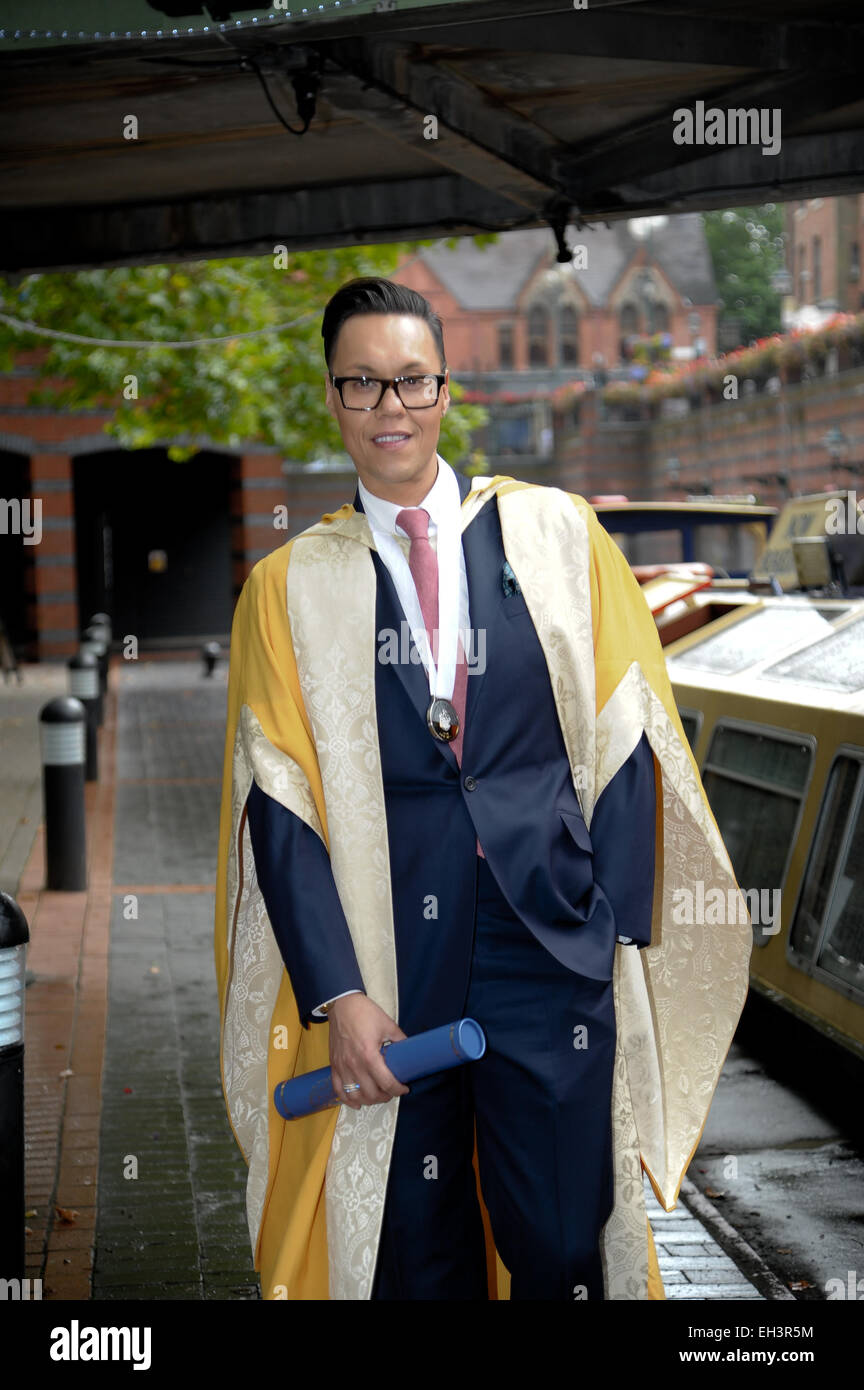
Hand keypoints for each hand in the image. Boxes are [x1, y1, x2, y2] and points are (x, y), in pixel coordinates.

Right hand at [327, 994, 408, 1109]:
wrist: (342, 1004)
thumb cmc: (365, 1013)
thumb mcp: (388, 1024)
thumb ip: (400, 1040)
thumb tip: (410, 1051)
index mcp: (369, 1055)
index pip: (386, 1083)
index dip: (398, 1089)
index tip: (405, 1088)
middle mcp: (354, 1065)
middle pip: (371, 1094)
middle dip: (386, 1096)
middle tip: (393, 1091)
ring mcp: (342, 1067)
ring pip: (355, 1095)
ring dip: (369, 1100)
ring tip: (378, 1095)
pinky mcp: (334, 1066)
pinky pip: (338, 1090)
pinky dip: (347, 1100)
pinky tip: (357, 1102)